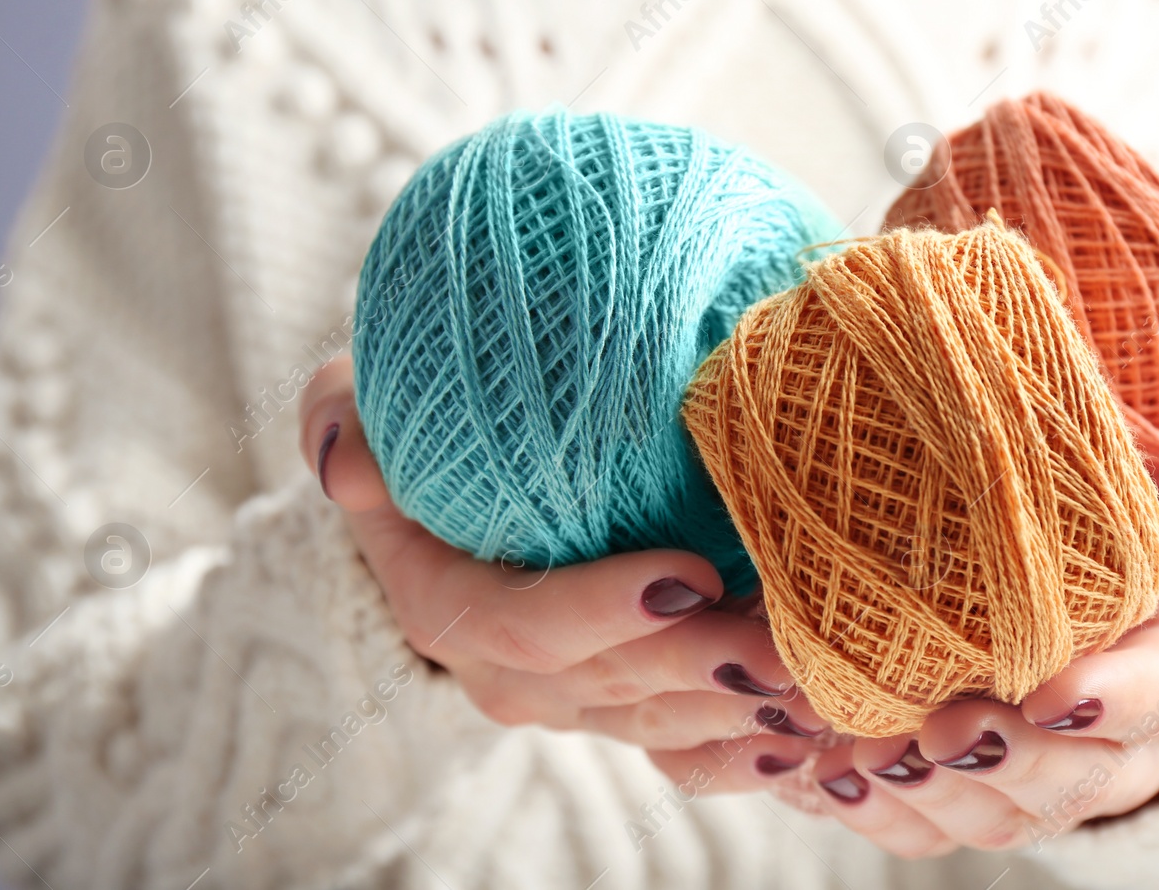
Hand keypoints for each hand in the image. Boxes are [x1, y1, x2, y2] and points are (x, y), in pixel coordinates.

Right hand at [297, 356, 828, 750]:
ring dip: (741, 713)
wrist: (436, 498)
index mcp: (446, 604)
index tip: (689, 571)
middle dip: (704, 667)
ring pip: (660, 722)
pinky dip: (742, 752)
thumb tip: (346, 459)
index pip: (524, 622)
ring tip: (820, 691)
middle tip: (789, 644)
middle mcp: (508, 670)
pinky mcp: (619, 704)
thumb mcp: (351, 405)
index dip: (604, 608)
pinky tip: (806, 744)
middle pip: (614, 682)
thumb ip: (338, 421)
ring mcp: (570, 697)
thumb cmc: (406, 435)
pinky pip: (681, 748)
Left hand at [646, 452, 1158, 856]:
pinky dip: (882, 811)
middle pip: (1079, 778)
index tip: (1048, 693)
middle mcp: (1132, 745)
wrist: (1088, 597)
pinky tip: (827, 776)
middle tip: (936, 731)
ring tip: (863, 754)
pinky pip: (938, 829)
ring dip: (930, 793)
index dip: (1115, 698)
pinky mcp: (990, 802)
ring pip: (1002, 816)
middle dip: (1004, 760)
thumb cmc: (1126, 530)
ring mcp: (1057, 785)